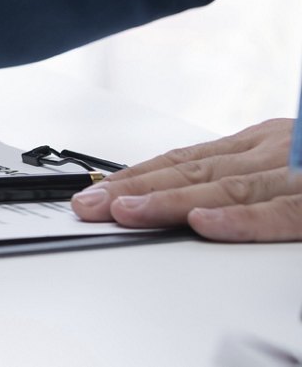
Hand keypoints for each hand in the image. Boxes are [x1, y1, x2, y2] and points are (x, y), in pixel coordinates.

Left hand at [70, 118, 301, 240]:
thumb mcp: (290, 165)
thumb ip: (246, 179)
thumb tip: (194, 200)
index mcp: (260, 144)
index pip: (186, 160)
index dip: (136, 176)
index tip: (95, 191)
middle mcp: (272, 152)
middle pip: (191, 172)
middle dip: (133, 189)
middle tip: (87, 205)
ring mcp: (296, 173)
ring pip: (224, 188)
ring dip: (167, 201)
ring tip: (122, 212)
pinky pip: (279, 212)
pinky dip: (238, 218)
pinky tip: (201, 223)